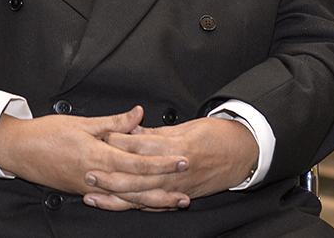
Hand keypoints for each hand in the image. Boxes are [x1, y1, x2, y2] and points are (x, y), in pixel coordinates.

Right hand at [0, 105, 188, 206]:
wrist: (18, 150)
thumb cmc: (45, 134)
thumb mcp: (81, 122)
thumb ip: (113, 122)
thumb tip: (138, 115)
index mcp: (95, 156)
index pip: (136, 162)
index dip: (161, 162)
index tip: (180, 159)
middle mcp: (94, 176)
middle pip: (136, 186)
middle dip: (164, 185)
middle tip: (186, 184)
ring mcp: (90, 188)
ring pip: (127, 199)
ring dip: (153, 200)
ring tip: (174, 201)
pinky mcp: (84, 192)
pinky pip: (114, 201)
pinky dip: (133, 203)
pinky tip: (146, 204)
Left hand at [84, 116, 258, 211]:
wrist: (245, 153)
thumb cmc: (218, 136)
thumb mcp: (188, 126)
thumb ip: (158, 131)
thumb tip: (133, 128)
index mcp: (177, 147)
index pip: (141, 146)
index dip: (118, 143)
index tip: (98, 138)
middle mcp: (176, 170)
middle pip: (136, 175)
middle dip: (110, 176)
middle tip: (88, 172)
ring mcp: (178, 187)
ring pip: (142, 196)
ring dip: (116, 197)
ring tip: (93, 195)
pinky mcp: (181, 196)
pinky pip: (154, 205)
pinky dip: (134, 207)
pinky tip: (117, 206)